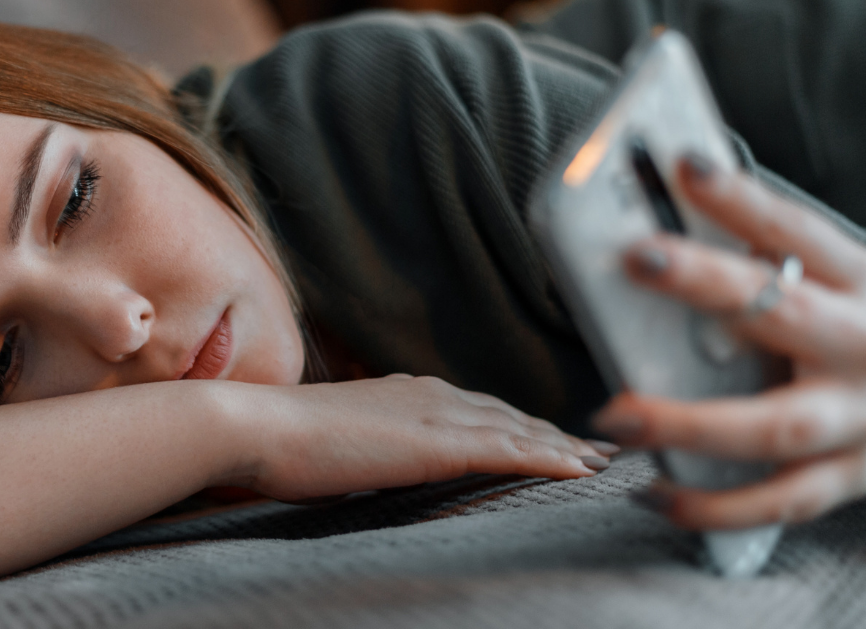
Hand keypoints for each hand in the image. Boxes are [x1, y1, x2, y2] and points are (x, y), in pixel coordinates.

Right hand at [224, 374, 614, 501]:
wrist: (260, 427)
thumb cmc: (281, 443)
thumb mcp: (338, 443)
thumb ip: (369, 447)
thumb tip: (376, 464)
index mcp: (407, 395)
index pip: (480, 411)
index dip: (522, 425)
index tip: (555, 437)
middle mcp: (431, 396)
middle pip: (512, 417)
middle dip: (558, 433)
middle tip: (602, 448)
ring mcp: (437, 415)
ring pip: (521, 432)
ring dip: (567, 446)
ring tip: (606, 461)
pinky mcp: (438, 442)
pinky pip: (510, 452)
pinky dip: (552, 459)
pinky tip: (582, 470)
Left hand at [593, 156, 865, 530]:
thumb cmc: (849, 321)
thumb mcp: (824, 276)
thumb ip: (755, 255)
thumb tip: (653, 215)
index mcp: (855, 280)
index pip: (798, 232)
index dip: (743, 199)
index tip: (687, 165)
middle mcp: (863, 347)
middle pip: (786, 316)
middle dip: (710, 285)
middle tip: (636, 259)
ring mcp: (857, 420)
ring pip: (775, 428)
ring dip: (691, 423)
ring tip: (618, 413)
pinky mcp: (844, 479)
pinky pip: (776, 502)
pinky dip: (714, 505)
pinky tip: (655, 492)